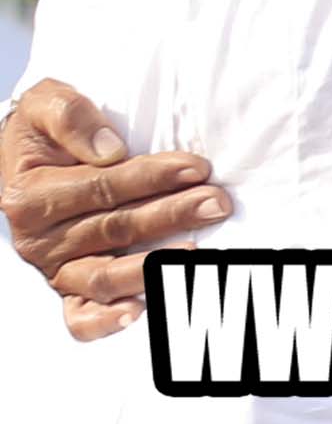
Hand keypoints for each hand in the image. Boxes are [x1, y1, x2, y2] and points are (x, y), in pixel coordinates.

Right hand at [1, 80, 227, 337]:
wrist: (21, 161)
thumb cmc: (44, 132)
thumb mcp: (44, 103)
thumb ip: (68, 115)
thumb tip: (109, 150)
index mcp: (29, 195)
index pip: (102, 187)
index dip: (151, 177)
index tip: (197, 167)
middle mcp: (38, 238)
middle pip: (114, 229)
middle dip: (171, 215)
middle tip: (218, 202)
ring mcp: (53, 268)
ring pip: (105, 275)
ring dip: (153, 266)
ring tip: (197, 252)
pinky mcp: (66, 289)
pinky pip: (79, 316)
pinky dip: (105, 320)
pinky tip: (140, 313)